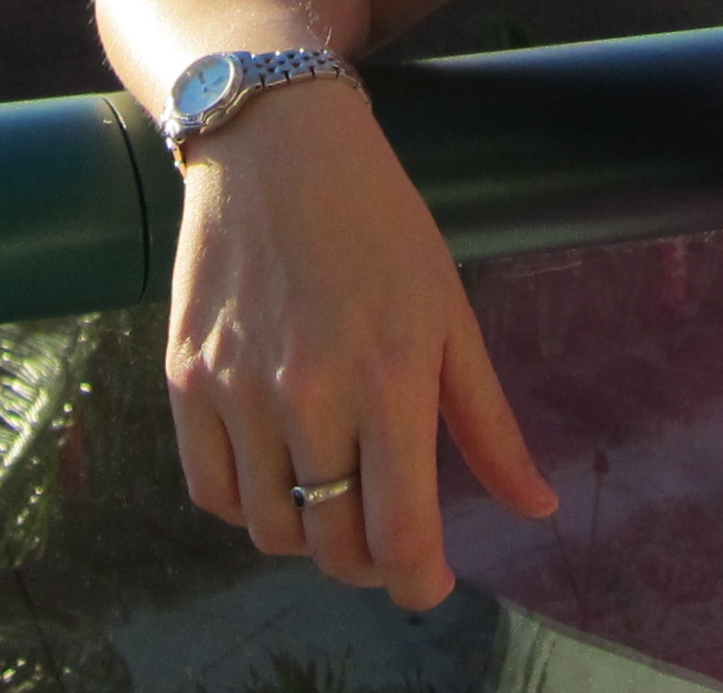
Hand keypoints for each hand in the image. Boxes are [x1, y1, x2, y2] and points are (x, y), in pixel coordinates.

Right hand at [162, 77, 557, 608]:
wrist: (274, 140)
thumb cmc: (379, 223)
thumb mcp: (450, 314)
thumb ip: (489, 424)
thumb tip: (536, 508)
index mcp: (390, 380)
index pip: (402, 537)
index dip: (421, 582)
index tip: (432, 578)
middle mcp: (310, 395)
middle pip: (334, 548)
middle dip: (369, 562)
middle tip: (386, 533)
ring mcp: (239, 388)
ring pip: (270, 531)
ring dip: (307, 534)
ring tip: (331, 492)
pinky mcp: (186, 376)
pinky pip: (208, 490)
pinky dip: (244, 505)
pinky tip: (275, 471)